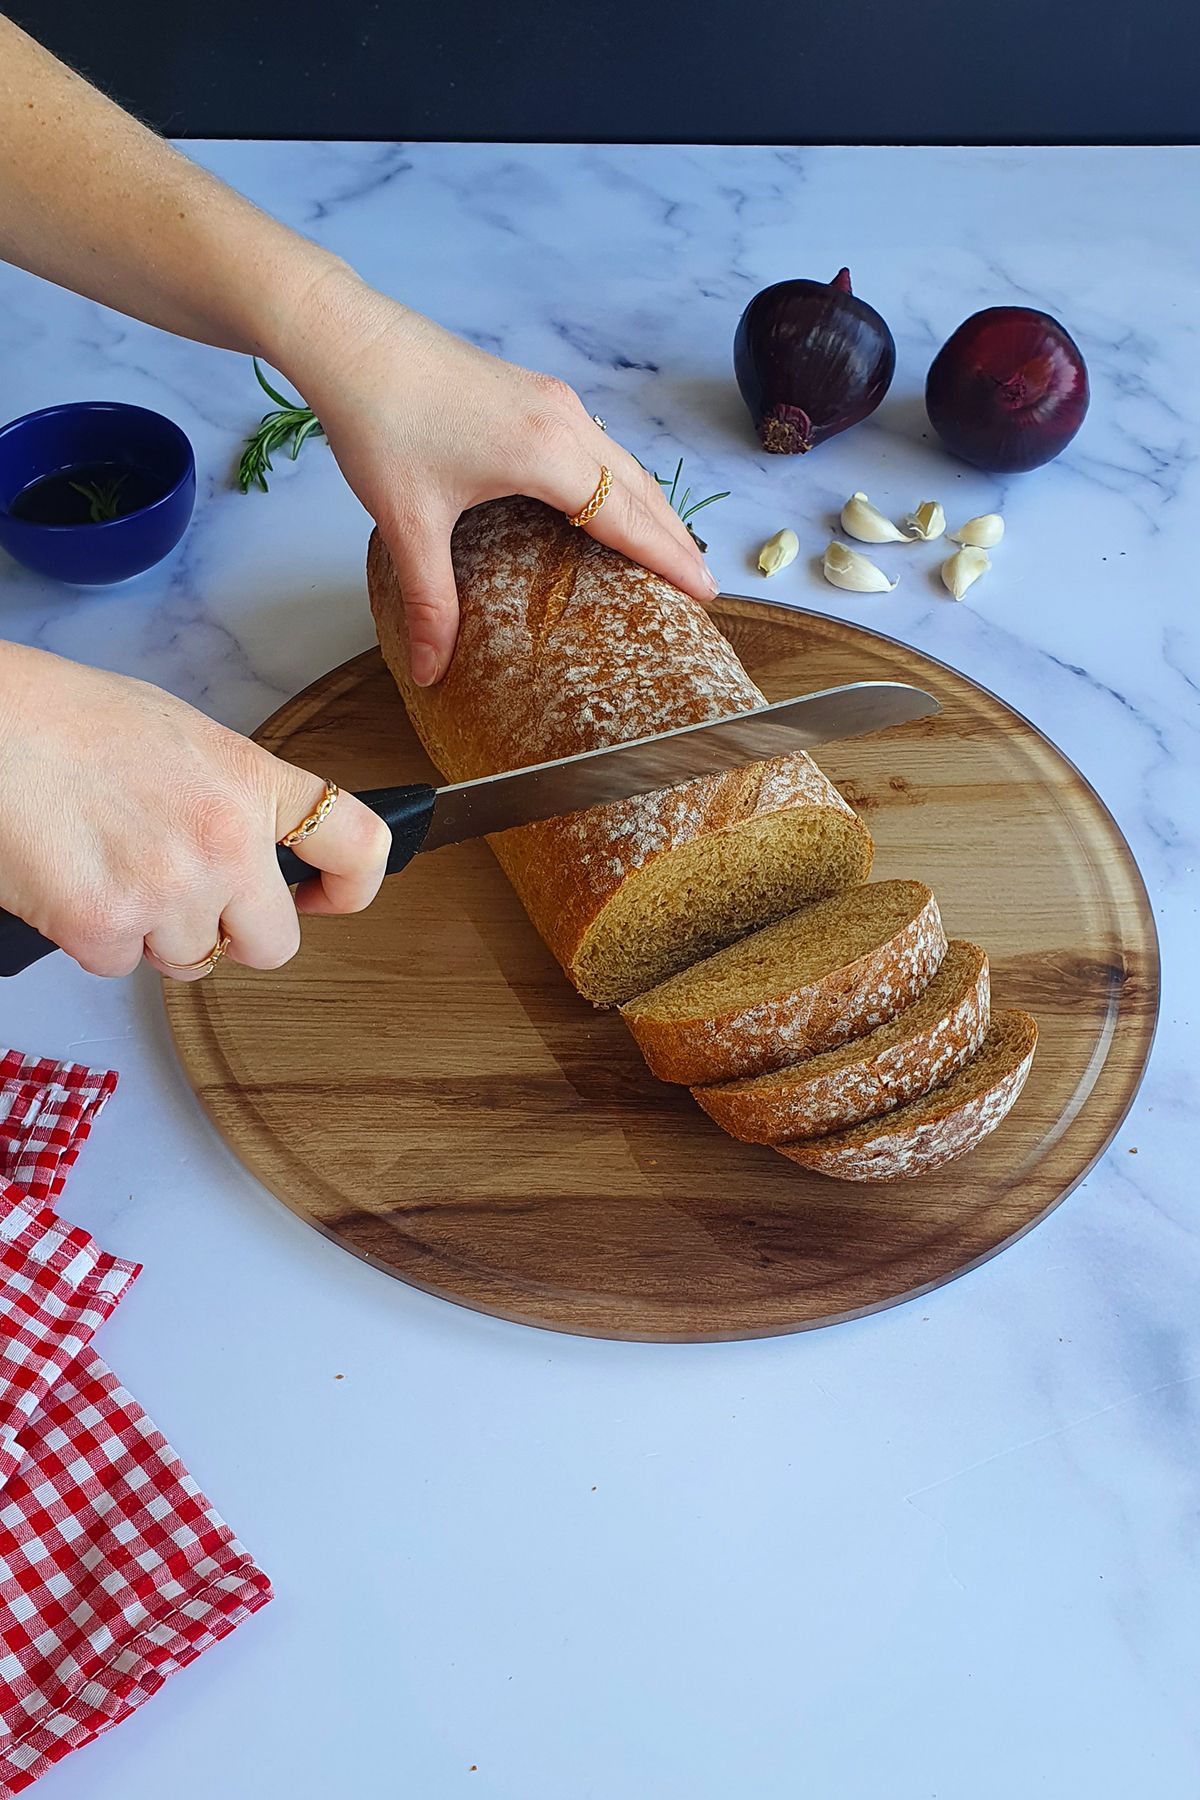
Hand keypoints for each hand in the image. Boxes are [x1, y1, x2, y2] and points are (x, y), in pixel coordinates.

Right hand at [0, 645, 389, 979]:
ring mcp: (168, 893)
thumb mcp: (185, 738)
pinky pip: (123, 965)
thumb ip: (237, 795)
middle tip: (194, 898)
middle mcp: (224, 844)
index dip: (353, 885)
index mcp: (251, 783)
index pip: (358, 845)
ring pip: (191, 960)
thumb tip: (263, 847)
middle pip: (275, 945)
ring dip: (158, 932)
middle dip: (238, 934)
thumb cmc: (69, 719)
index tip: (330, 893)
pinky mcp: (105, 929)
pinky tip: (76, 880)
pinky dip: (99, 938)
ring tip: (114, 866)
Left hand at [286, 272, 718, 685]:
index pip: (629, 519)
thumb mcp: (408, 523)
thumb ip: (430, 601)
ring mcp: (552, 400)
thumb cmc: (380, 421)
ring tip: (670, 548)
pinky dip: (620, 479)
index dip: (669, 561)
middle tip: (703, 584)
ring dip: (651, 506)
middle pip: (641, 489)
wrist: (351, 339)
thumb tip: (428, 669)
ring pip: (624, 461)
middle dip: (674, 538)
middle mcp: (564, 421)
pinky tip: (611, 500)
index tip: (707, 594)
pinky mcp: (534, 391)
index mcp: (547, 454)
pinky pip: (598, 444)